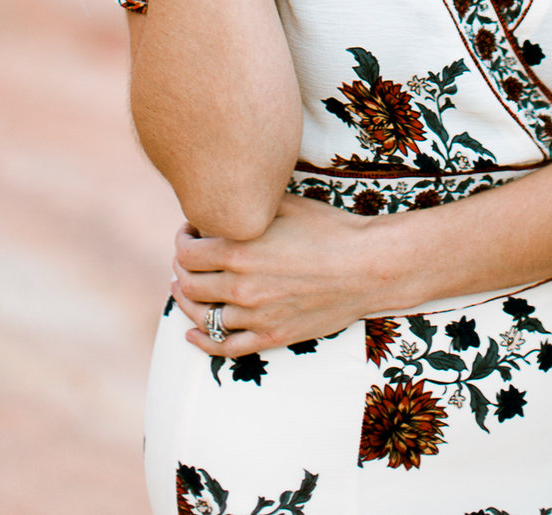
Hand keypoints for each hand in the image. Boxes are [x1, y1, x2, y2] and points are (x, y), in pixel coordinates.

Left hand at [171, 193, 394, 354]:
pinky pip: (225, 347)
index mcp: (240, 252)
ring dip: (187, 303)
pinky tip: (193, 334)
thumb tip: (227, 205)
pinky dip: (202, 341)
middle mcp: (240, 286)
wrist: (370, 266)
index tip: (190, 234)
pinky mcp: (271, 335)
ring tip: (186, 290)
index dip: (182, 241)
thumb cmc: (333, 230)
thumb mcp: (290, 206)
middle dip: (182, 270)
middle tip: (188, 260)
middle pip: (189, 284)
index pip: (187, 253)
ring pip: (201, 316)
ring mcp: (254, 315)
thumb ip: (252, 208)